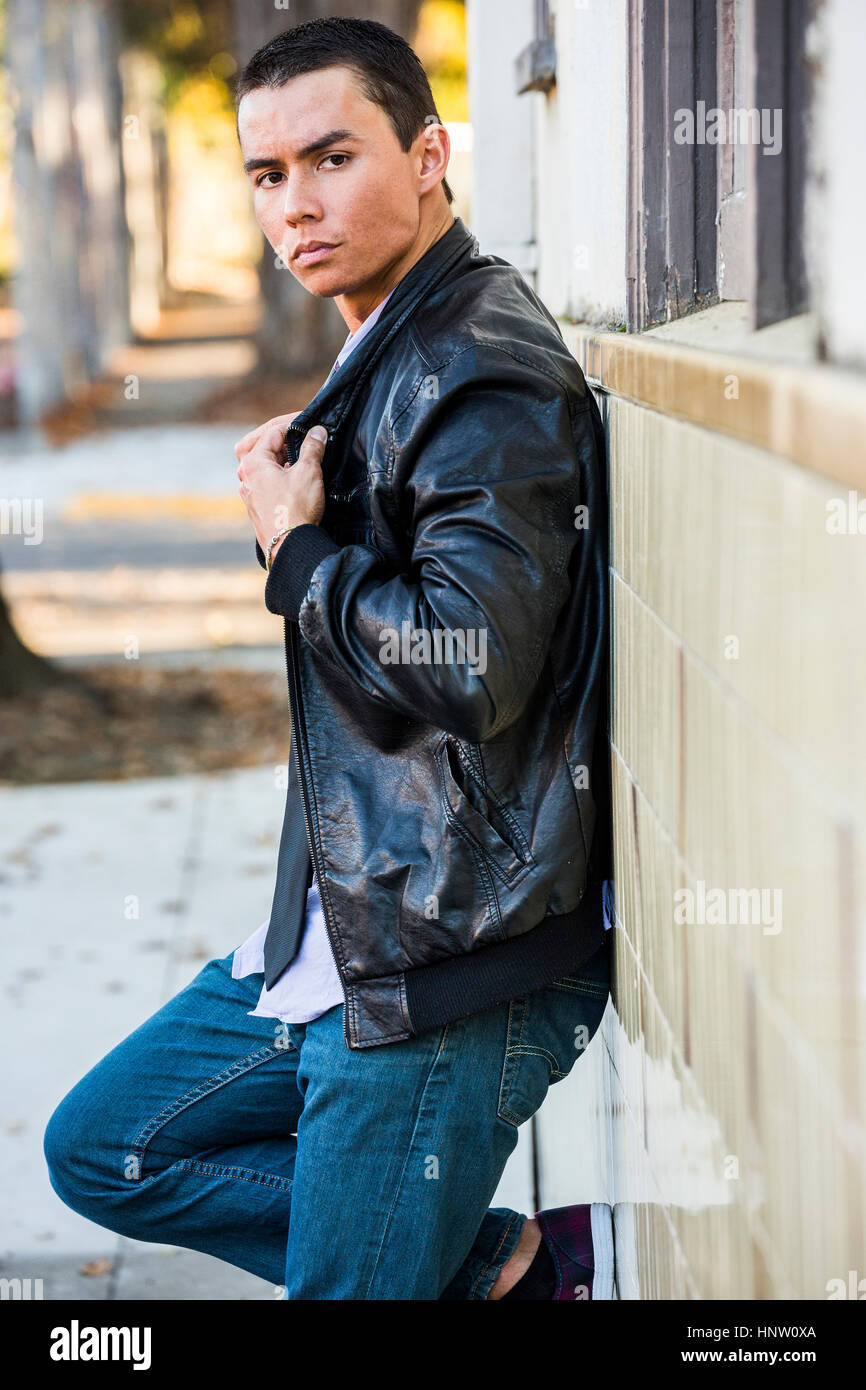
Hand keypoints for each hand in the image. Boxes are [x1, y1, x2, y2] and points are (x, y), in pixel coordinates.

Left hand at [235, 416, 326, 557]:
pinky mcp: (257, 507)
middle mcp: (246, 477)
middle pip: (256, 445)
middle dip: (276, 436)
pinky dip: (277, 473)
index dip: (292, 423)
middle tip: (296, 433)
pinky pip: (263, 481)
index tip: (310, 423)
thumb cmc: (296, 509)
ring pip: (260, 465)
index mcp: (253, 463)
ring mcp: (250, 493)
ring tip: (297, 454)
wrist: (290, 547)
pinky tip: (293, 477)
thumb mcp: (309, 473)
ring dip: (277, 456)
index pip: (271, 432)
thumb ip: (313, 448)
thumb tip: (317, 431)